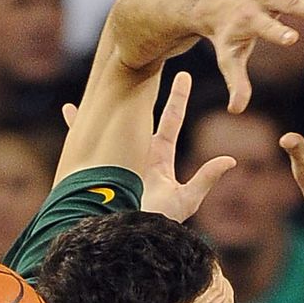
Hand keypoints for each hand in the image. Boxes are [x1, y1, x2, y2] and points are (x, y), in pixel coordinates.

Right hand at [66, 70, 237, 222]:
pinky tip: (72, 111)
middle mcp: (138, 157)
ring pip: (114, 124)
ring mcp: (119, 161)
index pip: (170, 123)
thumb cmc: (159, 224)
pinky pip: (87, 144)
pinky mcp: (99, 168)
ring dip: (111, 103)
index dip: (178, 100)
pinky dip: (79, 128)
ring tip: (110, 80)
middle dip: (144, 91)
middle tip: (148, 62)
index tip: (183, 75)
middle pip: (141, 115)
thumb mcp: (185, 201)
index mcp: (159, 161)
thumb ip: (205, 179)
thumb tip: (231, 160)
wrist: (130, 239)